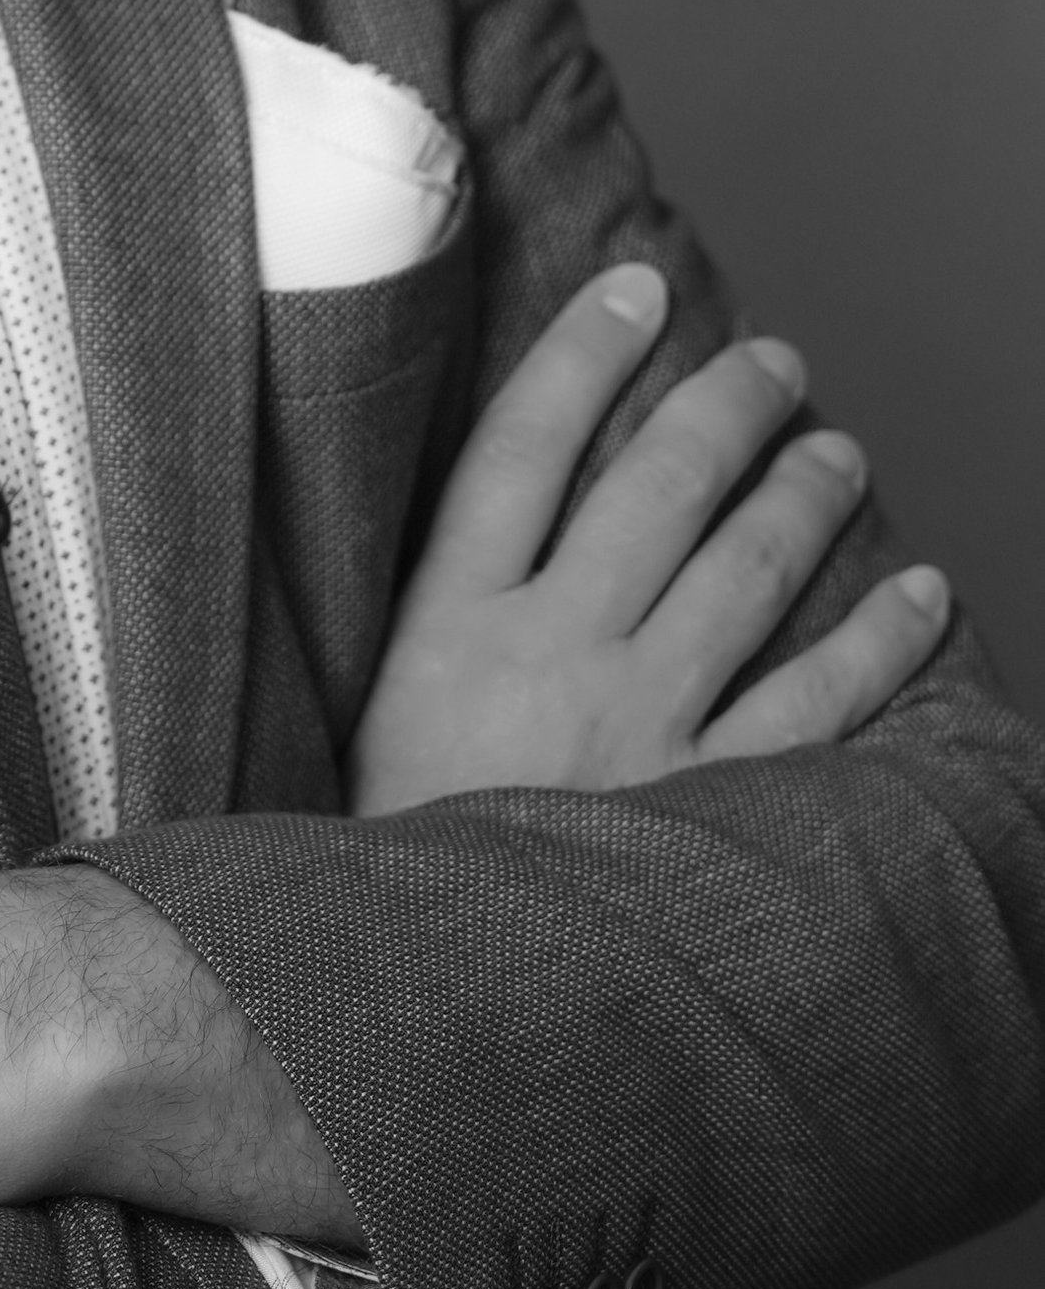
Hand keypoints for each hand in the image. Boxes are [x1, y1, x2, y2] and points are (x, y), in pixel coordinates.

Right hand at [349, 261, 951, 815]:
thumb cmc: (386, 846)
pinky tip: (918, 593)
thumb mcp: (371, 708)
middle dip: (725, 406)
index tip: (638, 286)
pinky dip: (877, 642)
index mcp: (446, 622)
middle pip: (653, 488)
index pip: (521, 447)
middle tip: (773, 360)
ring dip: (803, 494)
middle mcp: (547, 654)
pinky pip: (814, 706)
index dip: (583, 352)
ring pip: (743, 573)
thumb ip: (432, 614)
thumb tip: (496, 509)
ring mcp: (633, 729)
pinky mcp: (702, 810)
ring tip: (835, 445)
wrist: (407, 1002)